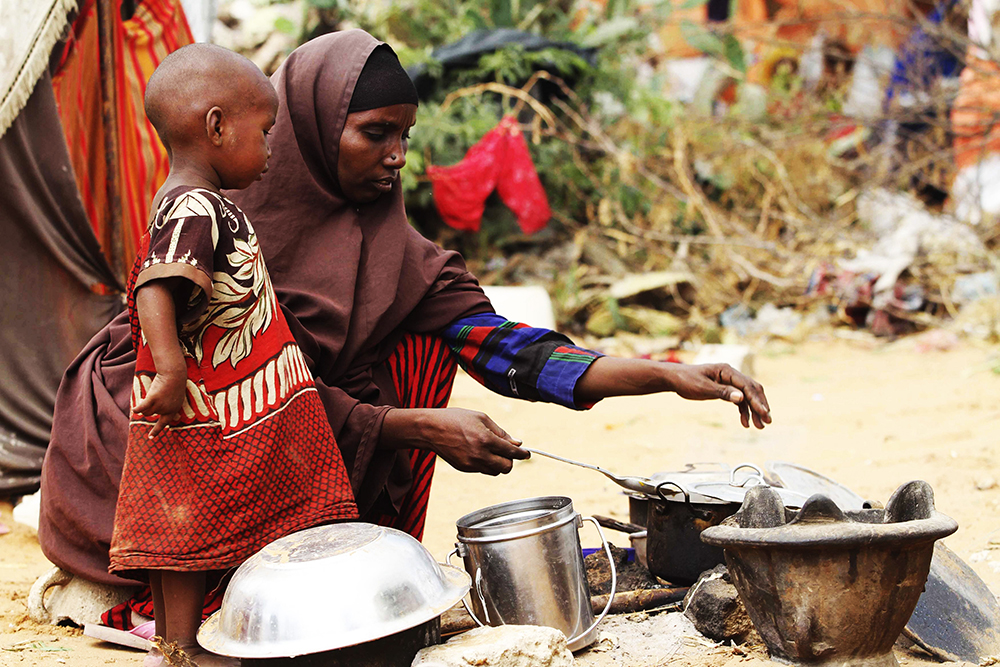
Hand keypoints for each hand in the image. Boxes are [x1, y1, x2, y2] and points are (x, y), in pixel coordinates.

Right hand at [133, 369, 186, 438]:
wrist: (175, 374)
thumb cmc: (174, 383)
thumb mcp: (174, 397)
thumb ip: (165, 405)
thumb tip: (149, 411)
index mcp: (173, 410)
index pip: (163, 423)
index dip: (156, 431)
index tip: (150, 438)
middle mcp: (166, 410)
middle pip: (149, 414)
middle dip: (147, 407)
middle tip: (152, 397)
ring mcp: (160, 405)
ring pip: (145, 410)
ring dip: (143, 404)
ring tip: (151, 393)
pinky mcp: (153, 398)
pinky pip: (142, 407)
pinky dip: (138, 409)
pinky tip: (135, 409)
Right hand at [382, 408, 529, 475]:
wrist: (431, 429)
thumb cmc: (456, 419)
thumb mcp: (481, 418)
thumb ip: (501, 432)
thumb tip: (517, 443)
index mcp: (486, 439)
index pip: (512, 452)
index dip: (522, 454)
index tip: (527, 454)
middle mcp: (480, 454)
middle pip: (506, 467)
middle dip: (510, 460)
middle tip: (507, 451)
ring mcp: (471, 464)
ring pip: (495, 472)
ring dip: (499, 463)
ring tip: (492, 451)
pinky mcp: (464, 468)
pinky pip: (483, 470)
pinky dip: (486, 464)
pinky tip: (480, 452)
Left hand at [668, 363, 770, 428]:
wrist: (675, 379)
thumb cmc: (686, 380)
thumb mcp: (703, 388)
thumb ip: (722, 392)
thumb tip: (741, 397)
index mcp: (726, 371)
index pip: (747, 385)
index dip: (757, 400)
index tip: (764, 412)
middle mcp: (730, 375)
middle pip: (751, 390)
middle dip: (760, 405)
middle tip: (768, 421)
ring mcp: (729, 382)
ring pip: (747, 396)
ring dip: (754, 411)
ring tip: (760, 426)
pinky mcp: (725, 389)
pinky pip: (739, 400)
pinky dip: (743, 411)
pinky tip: (745, 422)